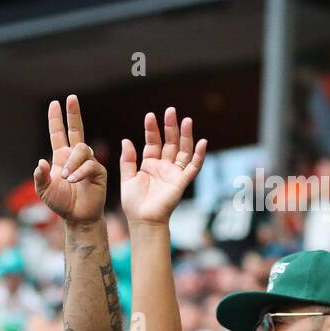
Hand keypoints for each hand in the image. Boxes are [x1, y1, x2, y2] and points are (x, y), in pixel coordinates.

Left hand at [34, 95, 106, 225]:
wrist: (77, 217)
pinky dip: (80, 172)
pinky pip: (90, 165)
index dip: (56, 119)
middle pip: (76, 130)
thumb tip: (40, 162)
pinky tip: (74, 181)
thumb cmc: (61, 203)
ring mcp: (89, 162)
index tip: (55, 103)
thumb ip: (40, 177)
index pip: (59, 134)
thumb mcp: (44, 190)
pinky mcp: (99, 172)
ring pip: (82, 150)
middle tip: (71, 98)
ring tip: (66, 178)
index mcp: (61, 157)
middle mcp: (75, 157)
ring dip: (72, 163)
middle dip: (73, 114)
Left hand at [120, 108, 207, 225]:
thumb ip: (127, 160)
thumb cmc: (134, 203)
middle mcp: (164, 166)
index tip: (150, 116)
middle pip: (169, 142)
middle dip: (170, 127)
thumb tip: (126, 140)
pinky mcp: (182, 181)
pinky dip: (200, 155)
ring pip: (183, 150)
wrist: (142, 220)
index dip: (152, 129)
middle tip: (171, 111)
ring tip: (187, 120)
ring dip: (186, 136)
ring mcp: (174, 172)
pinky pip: (193, 166)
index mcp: (150, 164)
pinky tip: (203, 142)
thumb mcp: (127, 178)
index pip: (153, 142)